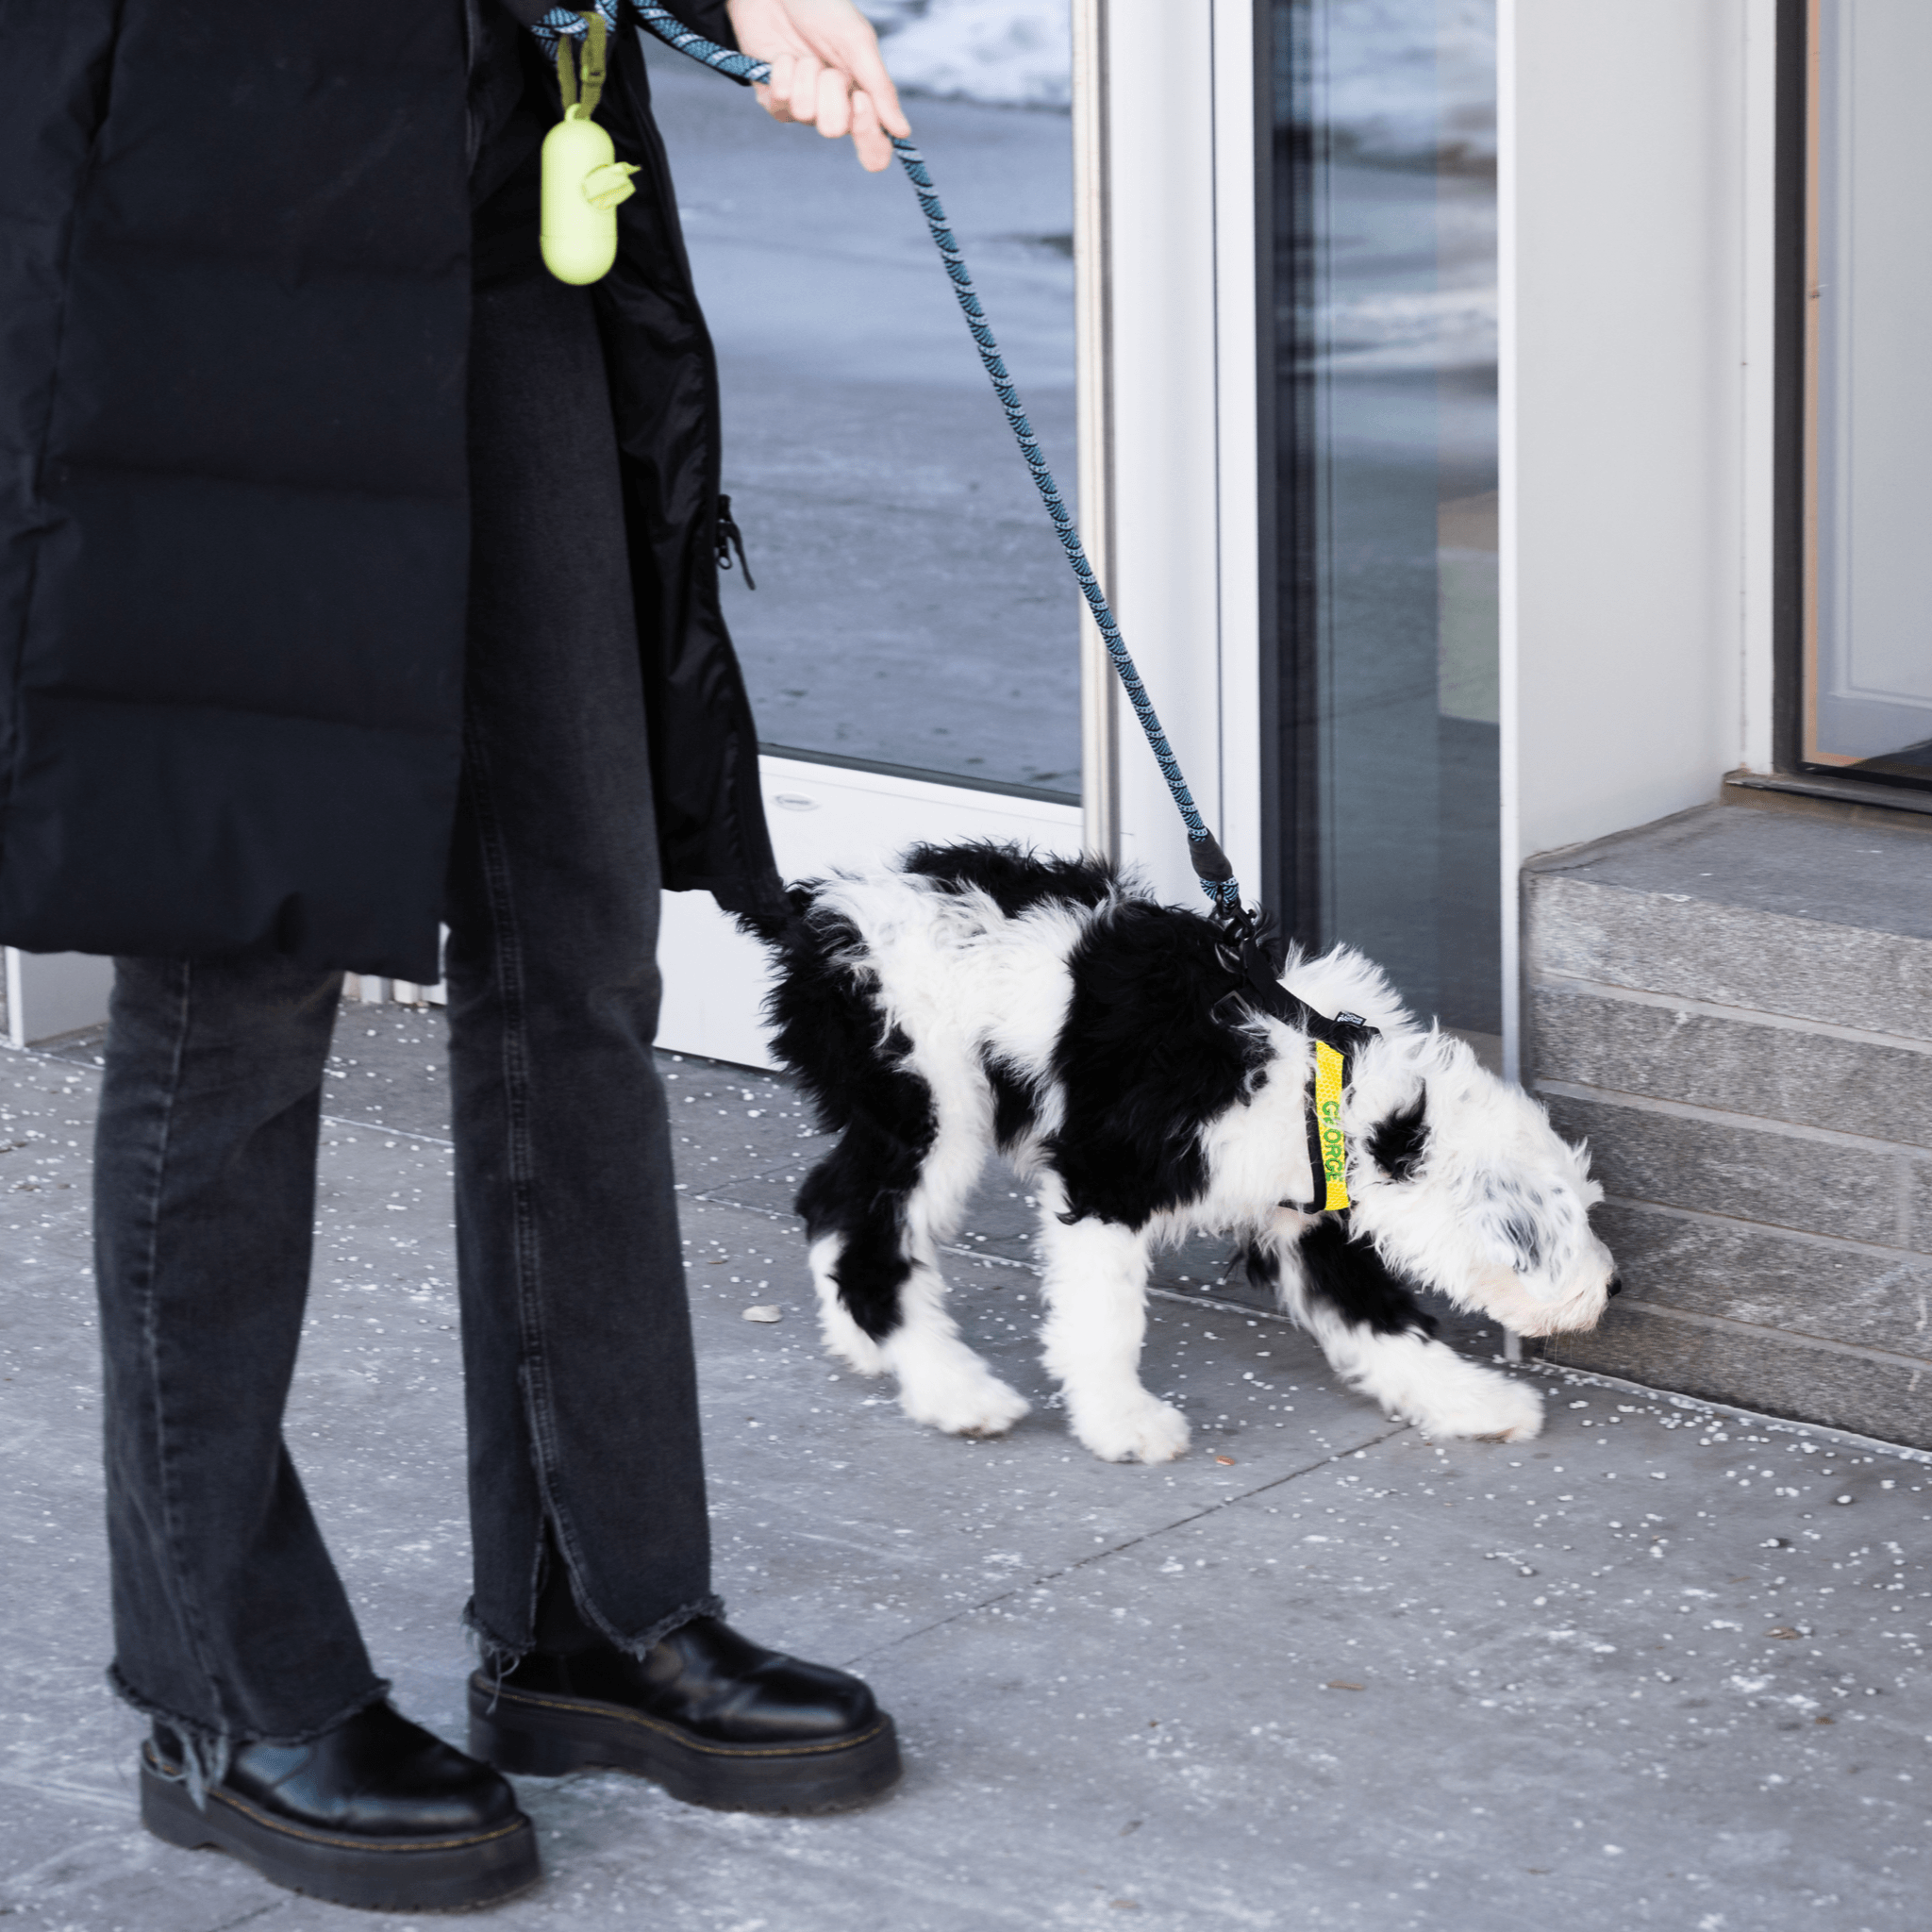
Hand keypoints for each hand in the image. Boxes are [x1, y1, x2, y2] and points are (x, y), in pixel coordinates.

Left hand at [724, 0, 910, 171]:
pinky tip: (782, 56)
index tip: (859, 99)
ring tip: (803, 54)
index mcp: (861, 100)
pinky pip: (778, 100)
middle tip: (827, 65)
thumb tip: (902, 133)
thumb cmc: (823, 9)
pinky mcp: (773, 100)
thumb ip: (880, 88)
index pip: (873, 148)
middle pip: (833, 129)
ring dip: (805, 73)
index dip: (867, 133)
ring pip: (804, 113)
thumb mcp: (858, 42)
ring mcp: (802, 108)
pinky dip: (782, 71)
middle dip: (829, 89)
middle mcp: (833, 110)